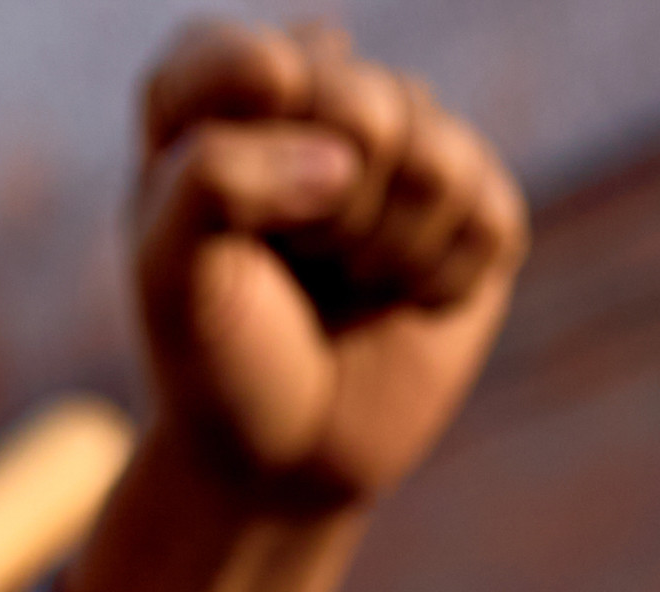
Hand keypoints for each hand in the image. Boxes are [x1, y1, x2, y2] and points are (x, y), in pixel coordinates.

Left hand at [120, 23, 527, 519]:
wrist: (283, 460)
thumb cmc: (215, 352)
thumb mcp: (171, 272)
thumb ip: (215, 179)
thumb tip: (345, 160)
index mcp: (221, 84)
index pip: (258, 63)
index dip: (258, 156)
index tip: (230, 225)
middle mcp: (321, 91)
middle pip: (364, 107)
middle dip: (328, 217)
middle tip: (296, 262)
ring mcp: (407, 142)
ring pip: (437, 159)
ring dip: (385, 252)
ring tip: (346, 281)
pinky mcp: (476, 203)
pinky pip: (489, 216)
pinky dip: (441, 282)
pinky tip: (401, 299)